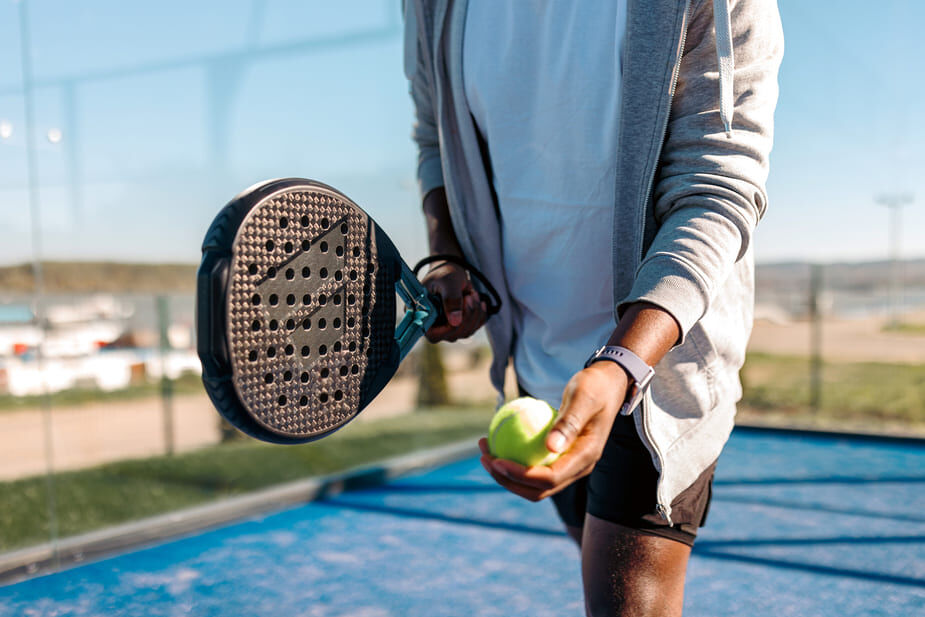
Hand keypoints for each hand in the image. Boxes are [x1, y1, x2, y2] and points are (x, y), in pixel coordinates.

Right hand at [421, 261, 487, 341]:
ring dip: (474, 313)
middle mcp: (433, 324)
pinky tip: (479, 302)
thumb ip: (451, 299)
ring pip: (465, 332)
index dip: (448, 328)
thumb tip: (455, 322)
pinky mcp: (459, 324)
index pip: (433, 334)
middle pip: (452, 335)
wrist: (451, 271)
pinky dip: (480, 315)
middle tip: (470, 296)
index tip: (461, 306)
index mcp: (422, 314)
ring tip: (472, 295)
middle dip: (466, 316)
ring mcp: (446, 326)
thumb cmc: (445, 273)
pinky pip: (474, 327)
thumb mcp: (448, 282)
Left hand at [478, 361, 628, 500]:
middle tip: (485, 458)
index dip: (520, 475)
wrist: (608, 384)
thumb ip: (569, 422)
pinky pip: (533, 465)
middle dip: (507, 479)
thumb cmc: (595, 386)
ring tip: (484, 450)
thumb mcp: (583, 397)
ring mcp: (569, 465)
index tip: (496, 460)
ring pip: (534, 483)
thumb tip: (550, 447)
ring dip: (506, 473)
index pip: (549, 478)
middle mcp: (578, 468)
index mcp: (585, 457)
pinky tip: (495, 441)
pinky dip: (513, 459)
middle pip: (538, 489)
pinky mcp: (560, 457)